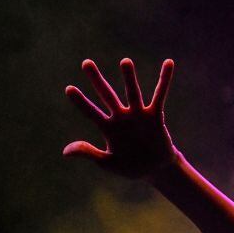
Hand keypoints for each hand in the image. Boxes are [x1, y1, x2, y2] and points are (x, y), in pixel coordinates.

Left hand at [63, 58, 177, 178]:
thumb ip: (89, 153)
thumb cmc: (130, 167)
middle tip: (86, 63)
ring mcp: (138, 114)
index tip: (69, 89)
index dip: (81, 102)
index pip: (91, 112)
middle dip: (96, 80)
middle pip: (106, 95)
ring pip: (132, 92)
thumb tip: (65, 152)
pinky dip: (164, 80)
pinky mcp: (155, 115)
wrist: (155, 170)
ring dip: (129, 77)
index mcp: (108, 128)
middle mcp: (121, 117)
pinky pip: (160, 96)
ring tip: (125, 61)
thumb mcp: (107, 163)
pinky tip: (168, 63)